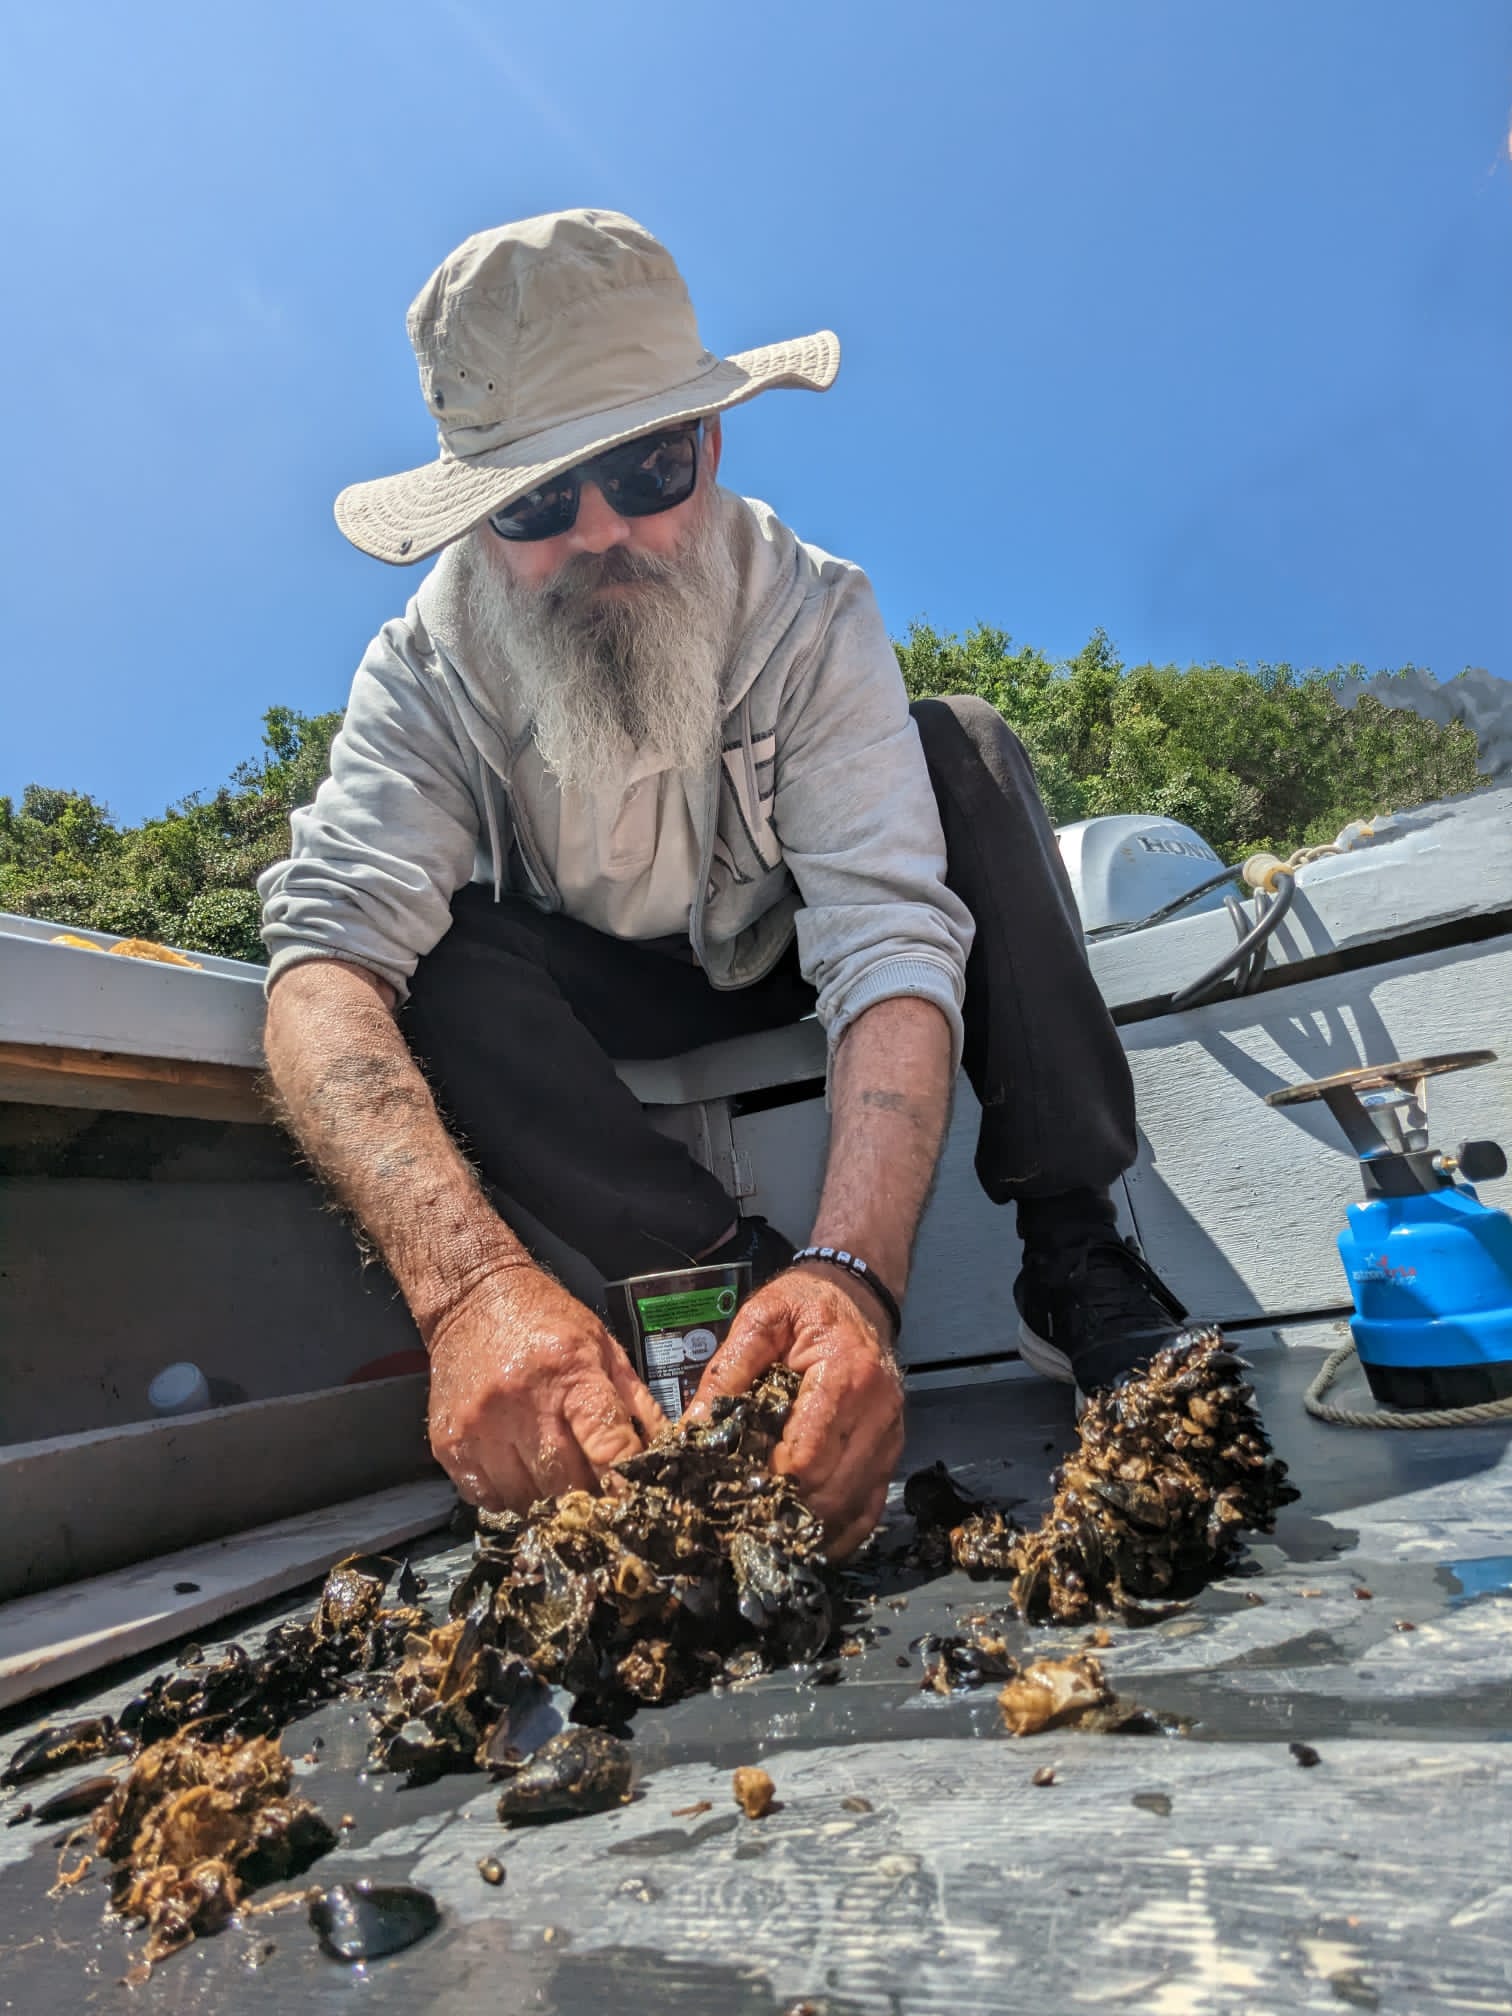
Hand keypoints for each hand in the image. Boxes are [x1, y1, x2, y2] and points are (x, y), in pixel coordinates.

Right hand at [423, 1263, 666, 1511]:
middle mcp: (522, 1403)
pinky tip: (521, 1472)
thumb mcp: (604, 1346)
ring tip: (557, 1478)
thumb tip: (664, 1453)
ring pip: (528, 1501)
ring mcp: (480, 1428)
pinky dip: (511, 1497)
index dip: (626, 1480)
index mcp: (570, 1373)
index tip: (636, 1496)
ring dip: (549, 1500)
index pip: (608, 1447)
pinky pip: (489, 1500)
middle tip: (599, 1494)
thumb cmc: (546, 1321)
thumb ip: (637, 1402)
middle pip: (568, 1484)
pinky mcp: (449, 1445)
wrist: (473, 1298)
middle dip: (590, 1495)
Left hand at [685, 1267, 903, 1557]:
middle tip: (740, 1518)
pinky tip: (804, 1535)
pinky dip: (838, 1531)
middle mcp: (878, 1411)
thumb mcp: (761, 1319)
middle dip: (783, 1510)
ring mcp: (891, 1436)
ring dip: (808, 1526)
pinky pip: (869, 1509)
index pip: (807, 1456)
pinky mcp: (891, 1451)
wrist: (855, 1297)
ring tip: (765, 1530)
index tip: (731, 1489)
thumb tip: (692, 1425)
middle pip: (830, 1490)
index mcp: (846, 1375)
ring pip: (850, 1508)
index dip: (767, 1481)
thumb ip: (727, 1369)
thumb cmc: (805, 1306)